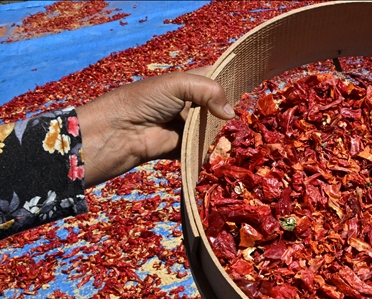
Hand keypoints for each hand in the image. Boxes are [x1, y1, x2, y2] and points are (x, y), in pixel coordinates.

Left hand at [75, 67, 233, 186]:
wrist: (119, 133)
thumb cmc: (144, 101)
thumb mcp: (177, 84)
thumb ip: (209, 91)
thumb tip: (231, 114)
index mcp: (188, 82)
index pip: (216, 77)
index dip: (232, 79)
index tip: (252, 82)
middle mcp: (190, 103)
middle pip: (219, 105)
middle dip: (231, 109)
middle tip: (248, 113)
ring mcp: (188, 126)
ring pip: (215, 128)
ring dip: (223, 131)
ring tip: (239, 132)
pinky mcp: (185, 148)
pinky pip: (205, 148)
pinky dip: (212, 150)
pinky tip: (224, 148)